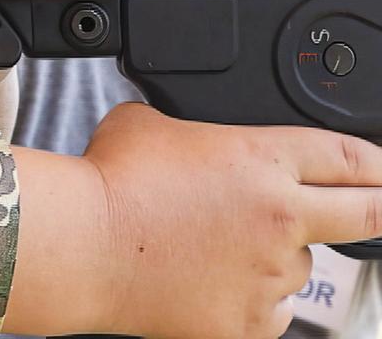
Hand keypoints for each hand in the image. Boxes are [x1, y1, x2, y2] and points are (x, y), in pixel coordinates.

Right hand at [11, 103, 381, 338]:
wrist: (88, 244)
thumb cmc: (113, 179)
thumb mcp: (152, 122)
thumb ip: (193, 130)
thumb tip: (192, 141)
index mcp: (260, 159)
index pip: (348, 157)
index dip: (377, 162)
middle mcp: (280, 217)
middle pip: (366, 214)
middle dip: (380, 207)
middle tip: (379, 208)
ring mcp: (269, 274)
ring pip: (302, 265)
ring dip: (280, 254)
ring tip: (220, 243)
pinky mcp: (249, 321)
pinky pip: (272, 308)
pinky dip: (254, 294)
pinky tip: (213, 277)